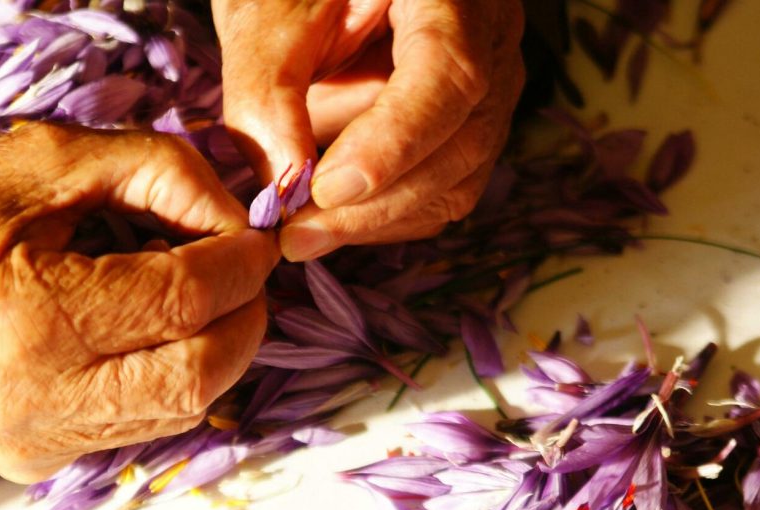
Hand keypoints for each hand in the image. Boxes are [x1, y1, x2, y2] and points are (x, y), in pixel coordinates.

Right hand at [0, 124, 277, 482]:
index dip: (240, 264)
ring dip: (220, 350)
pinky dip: (179, 375)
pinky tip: (160, 335)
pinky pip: (148, 422)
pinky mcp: (41, 455)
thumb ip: (157, 171)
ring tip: (203, 299)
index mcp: (29, 314)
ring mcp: (38, 439)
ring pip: (184, 407)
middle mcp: (36, 398)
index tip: (256, 238)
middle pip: (201, 371)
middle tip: (244, 273)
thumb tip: (239, 219)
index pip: (185, 299)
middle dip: (246, 316)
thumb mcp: (44, 163)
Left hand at [214, 0, 524, 258]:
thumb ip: (267, 85)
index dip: (391, 143)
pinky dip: (386, 218)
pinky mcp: (468, 134)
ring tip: (305, 233)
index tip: (326, 187)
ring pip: (455, 184)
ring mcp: (491, 93)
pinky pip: (442, 195)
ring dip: (376, 219)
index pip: (448, 76)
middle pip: (460, 146)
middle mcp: (492, 44)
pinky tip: (334, 220)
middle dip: (374, 204)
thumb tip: (283, 180)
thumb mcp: (268, 10)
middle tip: (297, 236)